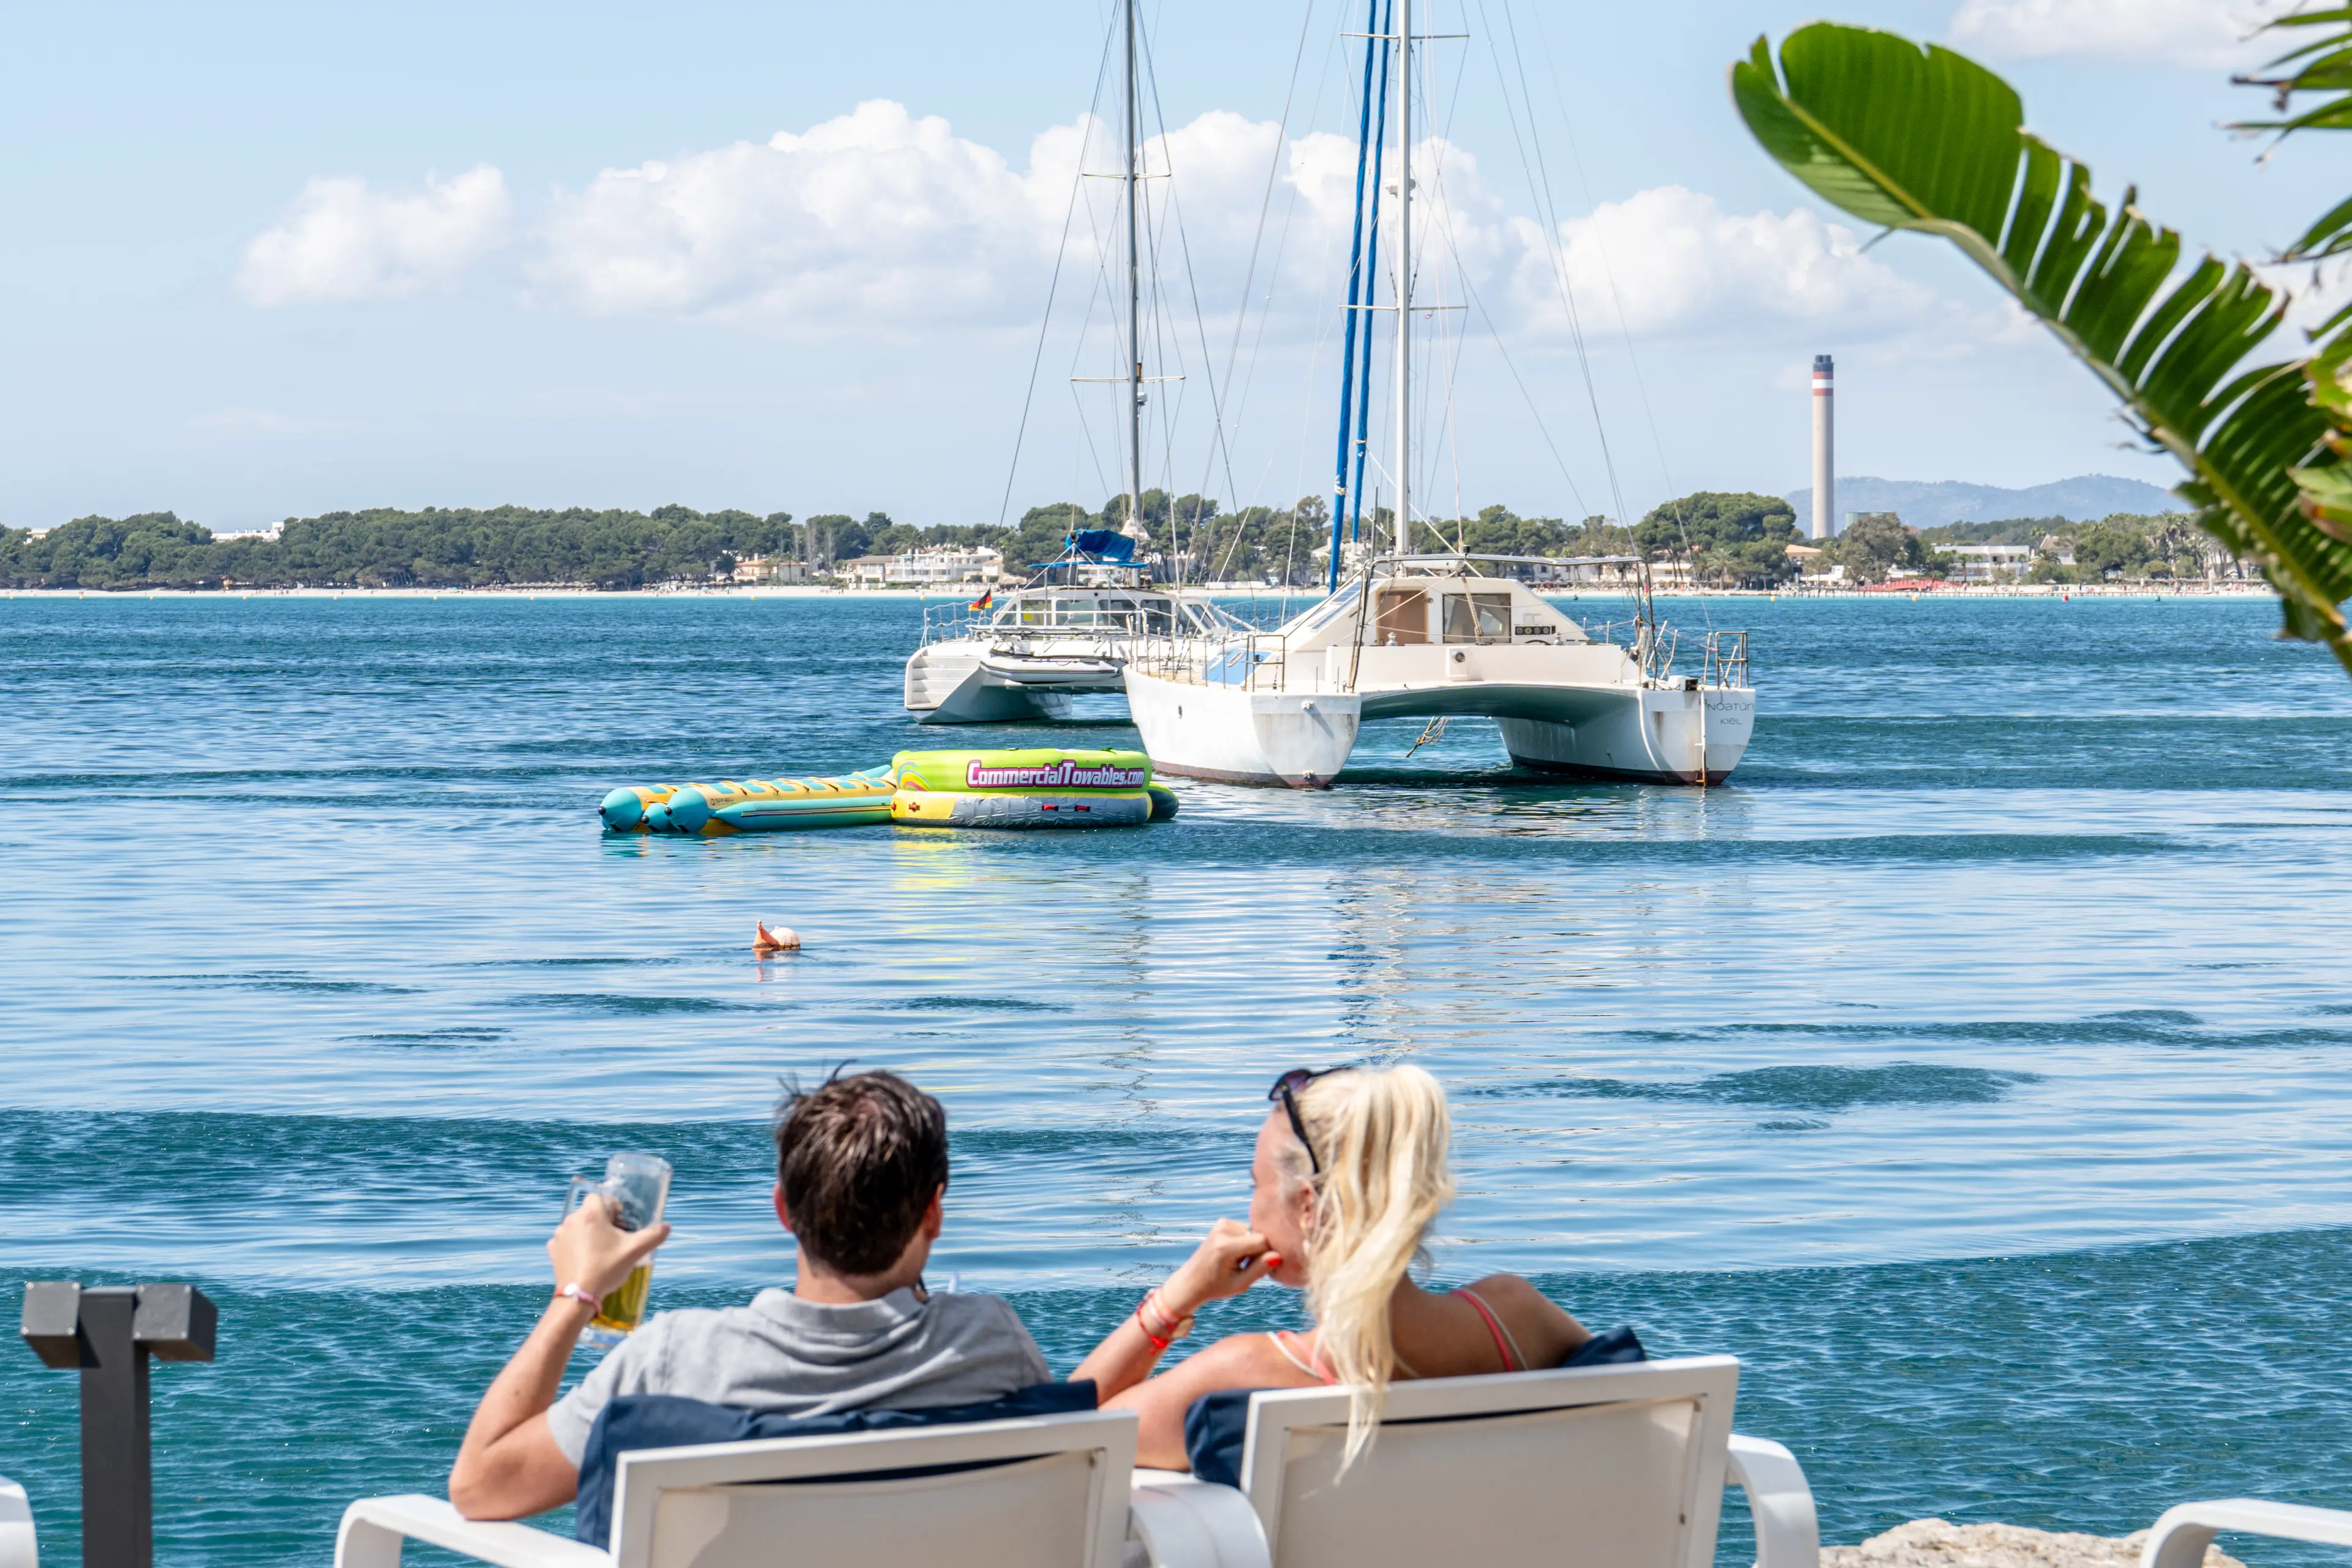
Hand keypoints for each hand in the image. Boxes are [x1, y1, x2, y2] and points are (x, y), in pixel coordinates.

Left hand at [548, 1192, 669, 1301]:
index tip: (620, 1223)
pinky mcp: (553, 1250)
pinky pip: (566, 1240)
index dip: (611, 1207)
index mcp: (591, 1214)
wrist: (579, 1296)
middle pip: (588, 1211)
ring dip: (587, 1232)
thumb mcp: (635, 1251)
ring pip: (577, 1225)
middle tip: (612, 1239)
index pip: (599, 1197)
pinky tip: (584, 1258)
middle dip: (600, 1220)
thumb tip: (667, 1226)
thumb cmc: (607, 1269)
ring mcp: (560, 1235)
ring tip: (598, 1250)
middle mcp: (571, 1220)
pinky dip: (574, 1245)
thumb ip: (653, 1235)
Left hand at [1161, 1218, 1276, 1318]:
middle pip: (1259, 1235)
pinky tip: (1233, 1255)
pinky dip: (1245, 1242)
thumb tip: (1278, 1256)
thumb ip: (1260, 1269)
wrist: (1191, 1282)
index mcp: (1225, 1246)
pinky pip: (1246, 1230)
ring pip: (1254, 1232)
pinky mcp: (1223, 1222)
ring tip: (1236, 1262)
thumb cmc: (1215, 1287)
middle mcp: (1223, 1229)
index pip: (1263, 1242)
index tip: (1254, 1270)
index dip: (1264, 1257)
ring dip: (1251, 1247)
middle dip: (1257, 1252)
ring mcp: (1222, 1223)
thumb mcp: (1240, 1284)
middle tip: (1243, 1268)